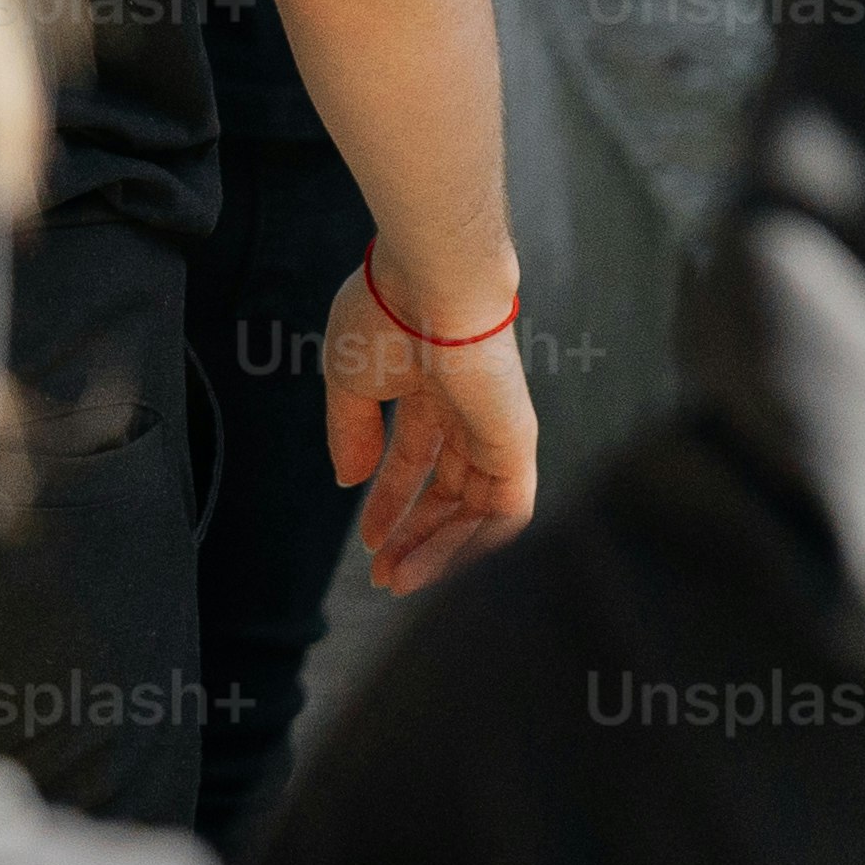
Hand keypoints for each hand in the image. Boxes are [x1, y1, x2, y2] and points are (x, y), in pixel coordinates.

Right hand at [324, 259, 539, 593]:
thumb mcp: (348, 381)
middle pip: (446, 493)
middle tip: (382, 576)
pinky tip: (436, 566)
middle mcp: (467, 413)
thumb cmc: (384, 315)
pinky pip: (506, 514)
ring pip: (475, 512)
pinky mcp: (515, 445)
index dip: (390, 503)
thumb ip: (351, 432)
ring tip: (398, 580)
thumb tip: (349, 481)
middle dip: (414, 536)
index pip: (416, 460)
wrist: (428, 284)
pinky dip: (475, 546)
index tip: (368, 543)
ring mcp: (495, 430)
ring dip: (438, 551)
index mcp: (430, 388)